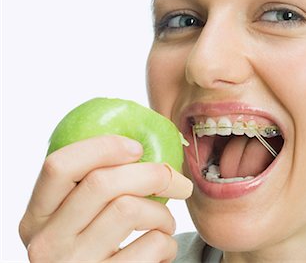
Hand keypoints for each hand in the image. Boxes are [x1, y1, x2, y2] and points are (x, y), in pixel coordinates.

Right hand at [19, 135, 192, 261]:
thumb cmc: (95, 249)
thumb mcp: (74, 223)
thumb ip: (87, 191)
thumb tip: (138, 147)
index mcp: (36, 218)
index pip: (58, 166)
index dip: (103, 147)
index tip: (137, 147)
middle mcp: (48, 243)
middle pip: (102, 183)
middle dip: (152, 173)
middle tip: (177, 181)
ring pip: (130, 209)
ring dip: (162, 213)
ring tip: (164, 223)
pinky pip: (152, 244)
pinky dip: (167, 241)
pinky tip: (161, 247)